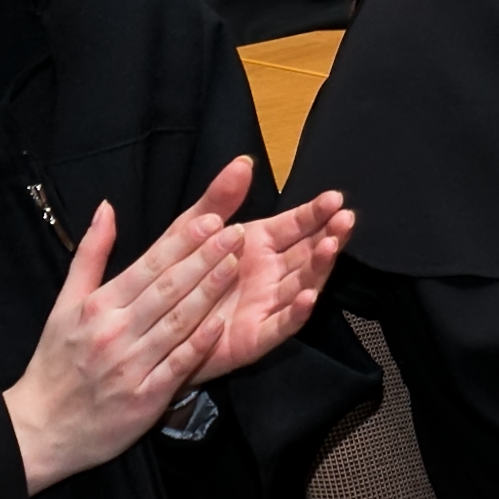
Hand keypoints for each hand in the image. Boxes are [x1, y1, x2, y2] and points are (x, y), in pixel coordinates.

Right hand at [2, 189, 244, 494]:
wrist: (40, 428)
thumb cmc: (57, 362)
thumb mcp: (65, 305)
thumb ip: (90, 255)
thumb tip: (106, 207)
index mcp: (98, 306)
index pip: (148, 267)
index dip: (182, 242)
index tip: (213, 219)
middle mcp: (115, 332)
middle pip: (167, 289)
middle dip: (204, 258)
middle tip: (237, 232)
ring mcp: (131, 366)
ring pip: (177, 323)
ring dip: (208, 292)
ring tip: (236, 265)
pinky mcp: (144, 398)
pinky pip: (177, 366)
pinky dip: (199, 344)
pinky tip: (221, 323)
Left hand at [184, 157, 353, 384]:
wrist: (152, 326)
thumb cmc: (176, 274)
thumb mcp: (191, 229)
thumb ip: (221, 198)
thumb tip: (244, 161)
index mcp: (259, 244)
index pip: (296, 225)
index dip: (316, 212)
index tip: (335, 198)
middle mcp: (270, 274)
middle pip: (308, 253)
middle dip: (330, 235)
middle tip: (345, 219)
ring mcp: (266, 305)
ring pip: (302, 284)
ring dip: (320, 267)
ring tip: (331, 246)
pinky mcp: (255, 337)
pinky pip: (281, 325)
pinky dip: (296, 313)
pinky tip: (308, 297)